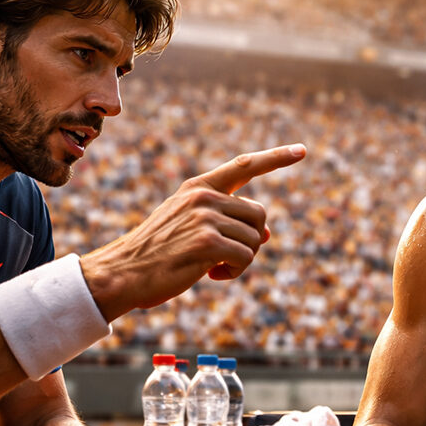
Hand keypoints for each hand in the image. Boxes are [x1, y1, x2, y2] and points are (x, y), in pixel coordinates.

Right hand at [82, 143, 305, 319]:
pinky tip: (212, 275)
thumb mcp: (190, 228)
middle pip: (259, 216)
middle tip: (223, 257)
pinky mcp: (208, 242)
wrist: (123, 272)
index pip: (244, 166)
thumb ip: (226, 222)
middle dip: (249, 241)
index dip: (275, 159)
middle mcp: (204, 196)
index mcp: (198, 188)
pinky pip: (246, 258)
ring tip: (212, 267)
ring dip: (241, 261)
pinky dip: (235, 273)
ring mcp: (206, 217)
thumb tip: (266, 234)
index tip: (302, 150)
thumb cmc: (157, 254)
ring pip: (255, 240)